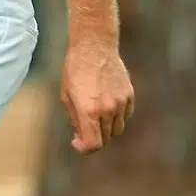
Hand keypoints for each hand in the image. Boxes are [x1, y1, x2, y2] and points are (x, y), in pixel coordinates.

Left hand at [61, 38, 133, 152]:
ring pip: (116, 129)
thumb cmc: (75, 69)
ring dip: (105, 128)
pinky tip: (105, 106)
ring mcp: (121, 103)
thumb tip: (80, 134)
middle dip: (93, 136)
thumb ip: (74, 117)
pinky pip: (125, 116)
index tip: (77, 143)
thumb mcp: (66, 94)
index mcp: (89, 110)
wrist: (94, 47)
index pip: (93, 144)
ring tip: (94, 114)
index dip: (85, 148)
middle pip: (105, 138)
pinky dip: (116, 117)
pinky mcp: (129, 96)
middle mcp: (107, 109)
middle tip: (82, 128)